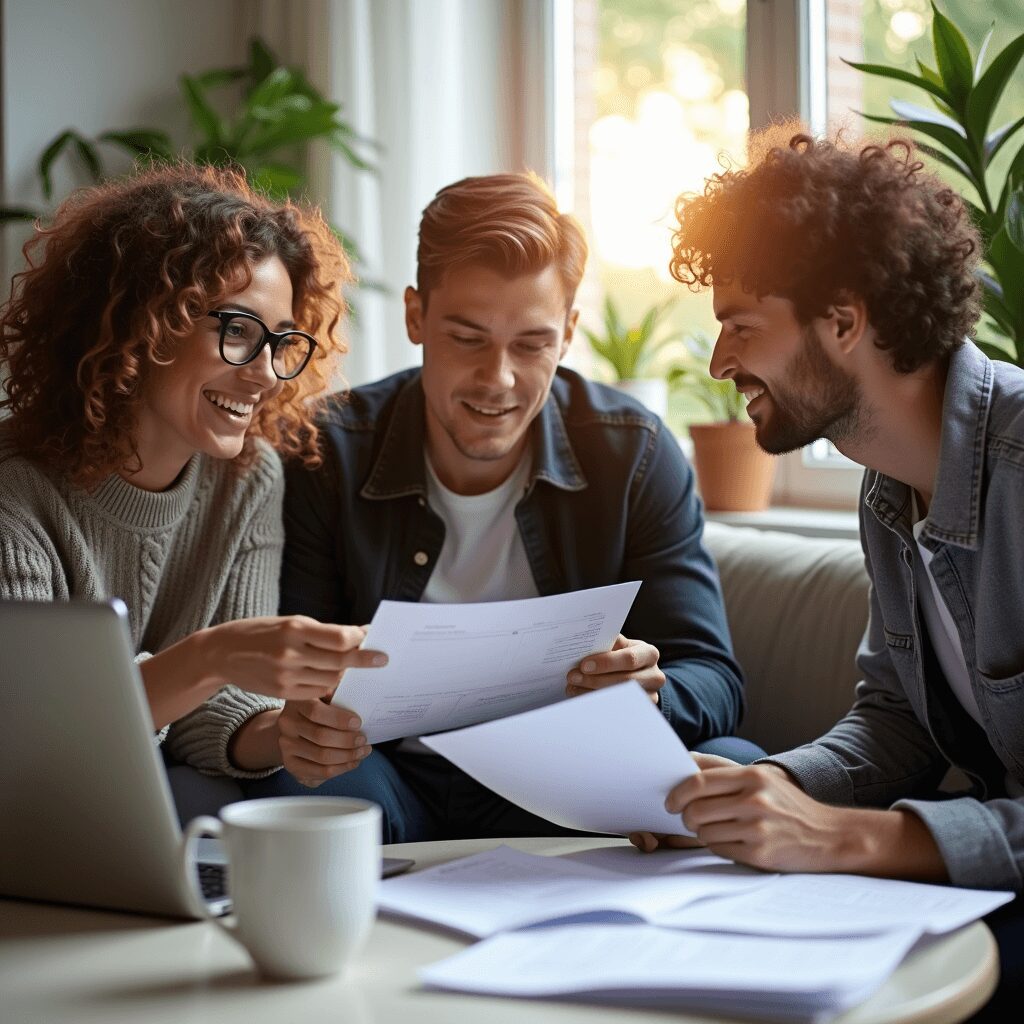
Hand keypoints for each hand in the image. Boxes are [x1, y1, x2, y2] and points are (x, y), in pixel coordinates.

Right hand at [203, 617, 386, 701]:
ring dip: (345, 674)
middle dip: (362, 660)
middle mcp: (290, 653)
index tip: (373, 640)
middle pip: (339, 661)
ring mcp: (286, 675)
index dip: (360, 640)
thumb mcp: (290, 623)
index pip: (339, 638)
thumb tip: (358, 633)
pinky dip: (328, 686)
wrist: (223, 653)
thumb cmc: (262, 632)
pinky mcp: (282, 692)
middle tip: (380, 659)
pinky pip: (316, 692)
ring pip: (330, 679)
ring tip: (354, 668)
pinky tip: (334, 679)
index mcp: (294, 628)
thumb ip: (322, 631)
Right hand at [277, 699, 371, 786]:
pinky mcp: (291, 765)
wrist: (296, 727)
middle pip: (321, 737)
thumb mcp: (325, 697)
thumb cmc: (319, 709)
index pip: (315, 712)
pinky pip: (320, 772)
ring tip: (362, 751)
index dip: (339, 719)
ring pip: (322, 757)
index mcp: (296, 703)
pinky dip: (341, 768)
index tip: (358, 723)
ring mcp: (286, 747)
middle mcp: (287, 725)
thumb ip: (338, 697)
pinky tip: (352, 762)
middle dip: (347, 740)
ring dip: (348, 756)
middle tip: (363, 739)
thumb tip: (358, 703)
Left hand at [566, 634, 663, 703]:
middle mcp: (655, 676)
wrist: (639, 675)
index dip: (606, 662)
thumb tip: (589, 641)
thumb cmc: (623, 656)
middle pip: (625, 681)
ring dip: (592, 693)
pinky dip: (597, 705)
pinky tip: (581, 699)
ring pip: (620, 698)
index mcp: (649, 654)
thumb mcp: (620, 646)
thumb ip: (609, 643)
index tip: (584, 665)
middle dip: (595, 679)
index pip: (629, 658)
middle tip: (573, 677)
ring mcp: (650, 696)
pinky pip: (617, 710)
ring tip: (573, 688)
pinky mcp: (641, 711)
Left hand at [634, 758, 878, 872]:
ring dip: (703, 833)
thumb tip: (682, 763)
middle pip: (695, 810)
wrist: (831, 835)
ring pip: (704, 832)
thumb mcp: (761, 778)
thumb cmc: (788, 805)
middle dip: (686, 817)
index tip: (670, 801)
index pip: (697, 781)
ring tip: (717, 829)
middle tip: (690, 819)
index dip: (677, 793)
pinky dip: (719, 847)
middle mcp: (754, 800)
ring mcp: (758, 828)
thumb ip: (722, 771)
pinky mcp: (760, 854)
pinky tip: (733, 842)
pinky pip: (719, 850)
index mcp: (752, 776)